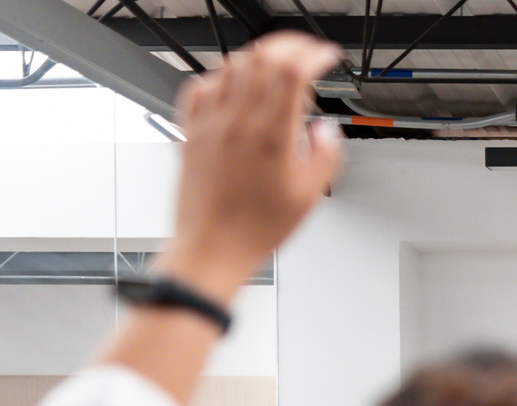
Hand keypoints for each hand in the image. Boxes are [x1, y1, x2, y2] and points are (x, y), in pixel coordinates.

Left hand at [158, 32, 344, 306]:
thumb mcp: (308, 197)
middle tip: (305, 56)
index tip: (325, 57)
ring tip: (273, 71)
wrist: (211, 248)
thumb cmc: (254, 228)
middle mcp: (237, 121)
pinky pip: (200, 87)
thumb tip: (326, 132)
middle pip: (261, 56)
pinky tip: (232, 87)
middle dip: (288, 46)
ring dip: (257, 58)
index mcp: (270, 135)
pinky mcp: (190, 131)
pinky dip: (220, 77)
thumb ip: (325, 156)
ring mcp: (210, 123)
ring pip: (231, 65)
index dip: (312, 55)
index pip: (291, 70)